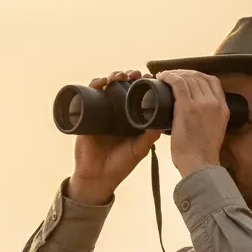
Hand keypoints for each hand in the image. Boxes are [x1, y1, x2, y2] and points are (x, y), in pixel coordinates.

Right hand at [69, 69, 162, 204]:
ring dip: (114, 76)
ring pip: (107, 87)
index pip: (137, 94)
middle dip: (129, 76)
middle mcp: (116, 113)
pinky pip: (90, 95)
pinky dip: (95, 84)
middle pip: (122, 87)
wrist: (97, 177)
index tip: (149, 77)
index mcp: (130, 118)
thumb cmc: (119, 166)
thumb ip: (150, 137)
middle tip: (136, 74)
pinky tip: (102, 82)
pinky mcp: (87, 115)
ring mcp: (101, 113)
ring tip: (120, 76)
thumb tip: (163, 122)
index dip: (143, 83)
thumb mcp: (139, 150)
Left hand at [154, 69, 227, 177]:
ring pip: (188, 78)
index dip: (198, 75)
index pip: (212, 81)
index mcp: (222, 108)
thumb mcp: (214, 131)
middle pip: (199, 76)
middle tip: (171, 76)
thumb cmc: (201, 154)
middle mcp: (214, 103)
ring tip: (165, 77)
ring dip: (175, 73)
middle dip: (184, 73)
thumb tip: (193, 115)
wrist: (199, 165)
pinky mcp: (187, 108)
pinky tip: (162, 76)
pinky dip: (169, 77)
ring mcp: (202, 104)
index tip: (186, 77)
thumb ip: (208, 120)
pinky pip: (178, 83)